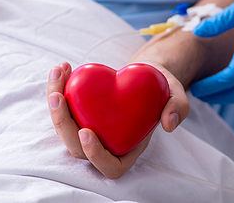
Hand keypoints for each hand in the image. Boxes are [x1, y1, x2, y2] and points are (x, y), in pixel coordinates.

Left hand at [47, 61, 188, 178]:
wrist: (148, 73)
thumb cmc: (163, 88)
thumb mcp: (176, 95)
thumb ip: (178, 108)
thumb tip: (169, 123)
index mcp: (130, 147)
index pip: (110, 165)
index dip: (95, 155)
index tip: (87, 131)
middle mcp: (107, 142)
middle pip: (77, 147)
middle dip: (63, 123)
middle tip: (59, 97)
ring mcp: (91, 126)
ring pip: (64, 126)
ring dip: (55, 101)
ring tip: (58, 73)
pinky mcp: (80, 111)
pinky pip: (64, 105)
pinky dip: (59, 86)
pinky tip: (62, 67)